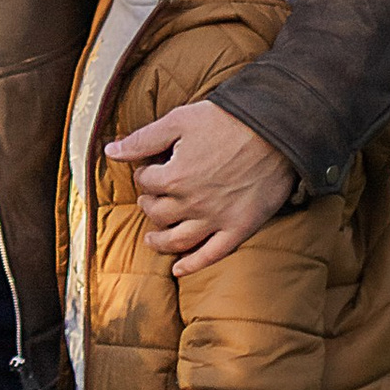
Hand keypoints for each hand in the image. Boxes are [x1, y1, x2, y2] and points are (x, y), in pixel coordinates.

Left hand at [106, 98, 291, 265]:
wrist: (278, 131)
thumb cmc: (229, 120)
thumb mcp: (180, 120)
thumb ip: (143, 139)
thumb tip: (110, 151)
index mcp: (175, 177)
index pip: (146, 182)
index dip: (144, 174)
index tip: (150, 168)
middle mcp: (192, 203)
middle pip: (157, 213)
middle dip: (148, 205)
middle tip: (149, 199)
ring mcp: (216, 219)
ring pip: (177, 240)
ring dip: (159, 242)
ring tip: (151, 239)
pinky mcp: (239, 228)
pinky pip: (211, 254)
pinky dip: (192, 265)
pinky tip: (178, 269)